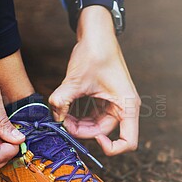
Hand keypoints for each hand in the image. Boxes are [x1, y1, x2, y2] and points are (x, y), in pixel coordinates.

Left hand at [49, 6, 140, 155]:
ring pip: (97, 126)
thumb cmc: (94, 53)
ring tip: (62, 115)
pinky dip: (79, 116)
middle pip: (105, 134)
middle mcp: (124, 107)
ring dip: (79, 124)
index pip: (128, 142)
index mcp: (127, 105)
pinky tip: (66, 110)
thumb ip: (62, 100)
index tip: (92, 139)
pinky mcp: (105, 99)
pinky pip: (93, 116)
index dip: (110, 148)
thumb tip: (53, 118)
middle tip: (63, 122)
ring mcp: (115, 103)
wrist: (96, 33)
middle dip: (82, 131)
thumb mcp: (76, 80)